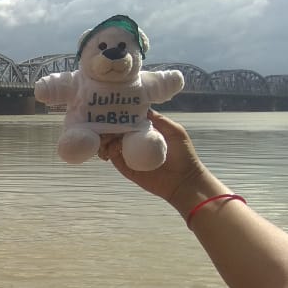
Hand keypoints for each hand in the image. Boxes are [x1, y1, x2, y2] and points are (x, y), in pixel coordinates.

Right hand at [98, 110, 216, 209]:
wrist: (184, 179)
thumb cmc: (183, 154)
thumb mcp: (174, 130)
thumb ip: (158, 119)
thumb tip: (140, 108)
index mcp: (145, 131)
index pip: (128, 121)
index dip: (119, 116)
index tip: (111, 111)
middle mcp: (135, 142)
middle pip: (117, 132)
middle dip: (108, 127)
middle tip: (103, 125)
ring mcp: (130, 155)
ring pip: (112, 144)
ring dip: (105, 139)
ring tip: (105, 137)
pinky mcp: (127, 168)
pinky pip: (114, 158)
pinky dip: (108, 152)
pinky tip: (110, 148)